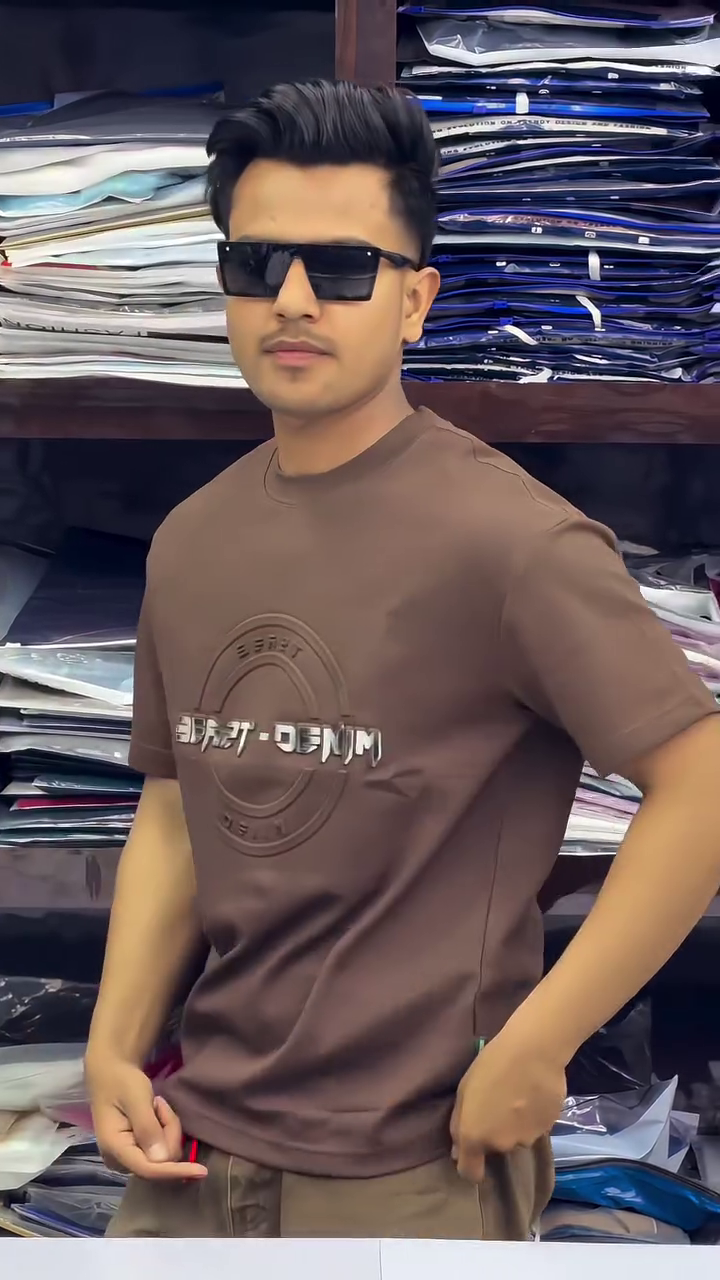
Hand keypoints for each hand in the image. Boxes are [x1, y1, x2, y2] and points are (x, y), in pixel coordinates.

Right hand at [87, 1058, 206, 1179]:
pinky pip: (162, 1150)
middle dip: (169, 1131)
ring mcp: (128, 1160)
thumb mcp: (136, 1098)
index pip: (148, 1169)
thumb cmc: (122, 1082)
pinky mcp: (137, 1155)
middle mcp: (119, 1161)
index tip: (201, 1171)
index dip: (175, 1171)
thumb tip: (162, 1159)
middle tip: (160, 1104)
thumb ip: (148, 1128)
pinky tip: (155, 1114)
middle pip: (161, 1161)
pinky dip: (166, 1131)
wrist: (112, 1075)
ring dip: (167, 1128)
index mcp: (114, 1148)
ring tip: (155, 1106)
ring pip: (165, 1155)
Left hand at [450, 1028, 565, 1182]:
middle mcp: (502, 1145)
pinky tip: (534, 1093)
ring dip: (517, 1124)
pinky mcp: (549, 1129)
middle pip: (497, 1148)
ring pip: (518, 1137)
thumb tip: (457, 1152)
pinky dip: (534, 1117)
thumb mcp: (464, 1089)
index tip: (474, 1154)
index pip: (471, 1172)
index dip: (471, 1167)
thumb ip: (458, 1124)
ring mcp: (527, 1139)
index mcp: (475, 1136)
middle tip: (499, 1104)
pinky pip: (537, 1128)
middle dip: (496, 1132)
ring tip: (519, 1095)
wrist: (533, 1051)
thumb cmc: (491, 1064)